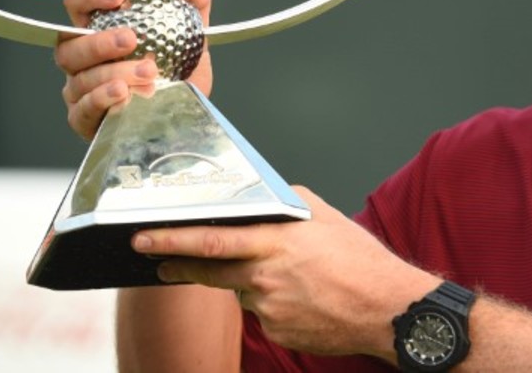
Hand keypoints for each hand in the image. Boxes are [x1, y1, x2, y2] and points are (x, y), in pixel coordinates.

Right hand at [54, 0, 212, 140]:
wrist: (181, 118)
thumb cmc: (176, 70)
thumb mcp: (193, 29)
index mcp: (104, 15)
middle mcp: (85, 41)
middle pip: (69, 5)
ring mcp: (79, 77)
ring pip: (71, 55)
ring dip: (104, 49)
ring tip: (144, 60)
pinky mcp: (83, 114)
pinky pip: (81, 104)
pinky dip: (102, 94)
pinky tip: (125, 89)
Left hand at [134, 187, 439, 359]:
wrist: (386, 309)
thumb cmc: (359, 260)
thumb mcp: (325, 216)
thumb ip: (288, 204)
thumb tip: (264, 199)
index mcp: (276, 242)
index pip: (212, 240)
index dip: (173, 240)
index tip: (144, 236)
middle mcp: (266, 275)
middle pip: (208, 270)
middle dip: (175, 263)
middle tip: (153, 259)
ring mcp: (269, 307)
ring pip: (238, 289)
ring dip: (244, 279)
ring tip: (285, 274)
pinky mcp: (276, 331)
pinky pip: (260, 311)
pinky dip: (270, 300)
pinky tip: (300, 295)